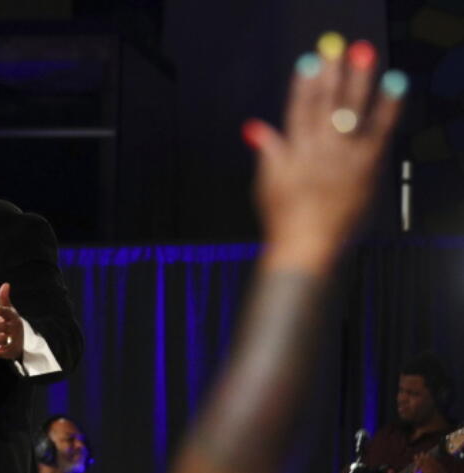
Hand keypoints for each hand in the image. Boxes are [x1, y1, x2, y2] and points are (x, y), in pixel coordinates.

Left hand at [0, 282, 23, 361]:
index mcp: (13, 318)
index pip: (8, 314)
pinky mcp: (6, 352)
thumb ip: (4, 299)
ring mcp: (10, 341)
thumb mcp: (9, 311)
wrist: (21, 343)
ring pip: (1, 341)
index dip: (1, 311)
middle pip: (5, 328)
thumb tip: (5, 284)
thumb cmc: (11, 323)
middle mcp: (13, 330)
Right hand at [244, 36, 403, 271]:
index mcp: (293, 152)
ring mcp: (344, 158)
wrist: (305, 246)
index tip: (310, 63)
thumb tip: (254, 127)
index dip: (304, 84)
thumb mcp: (266, 184)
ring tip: (364, 58)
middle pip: (326, 105)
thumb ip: (267, 151)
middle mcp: (319, 151)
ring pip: (351, 112)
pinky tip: (394, 87)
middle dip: (332, 75)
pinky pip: (379, 132)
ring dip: (358, 82)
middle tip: (339, 50)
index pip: (299, 110)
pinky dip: (388, 108)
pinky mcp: (365, 168)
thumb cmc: (284, 220)